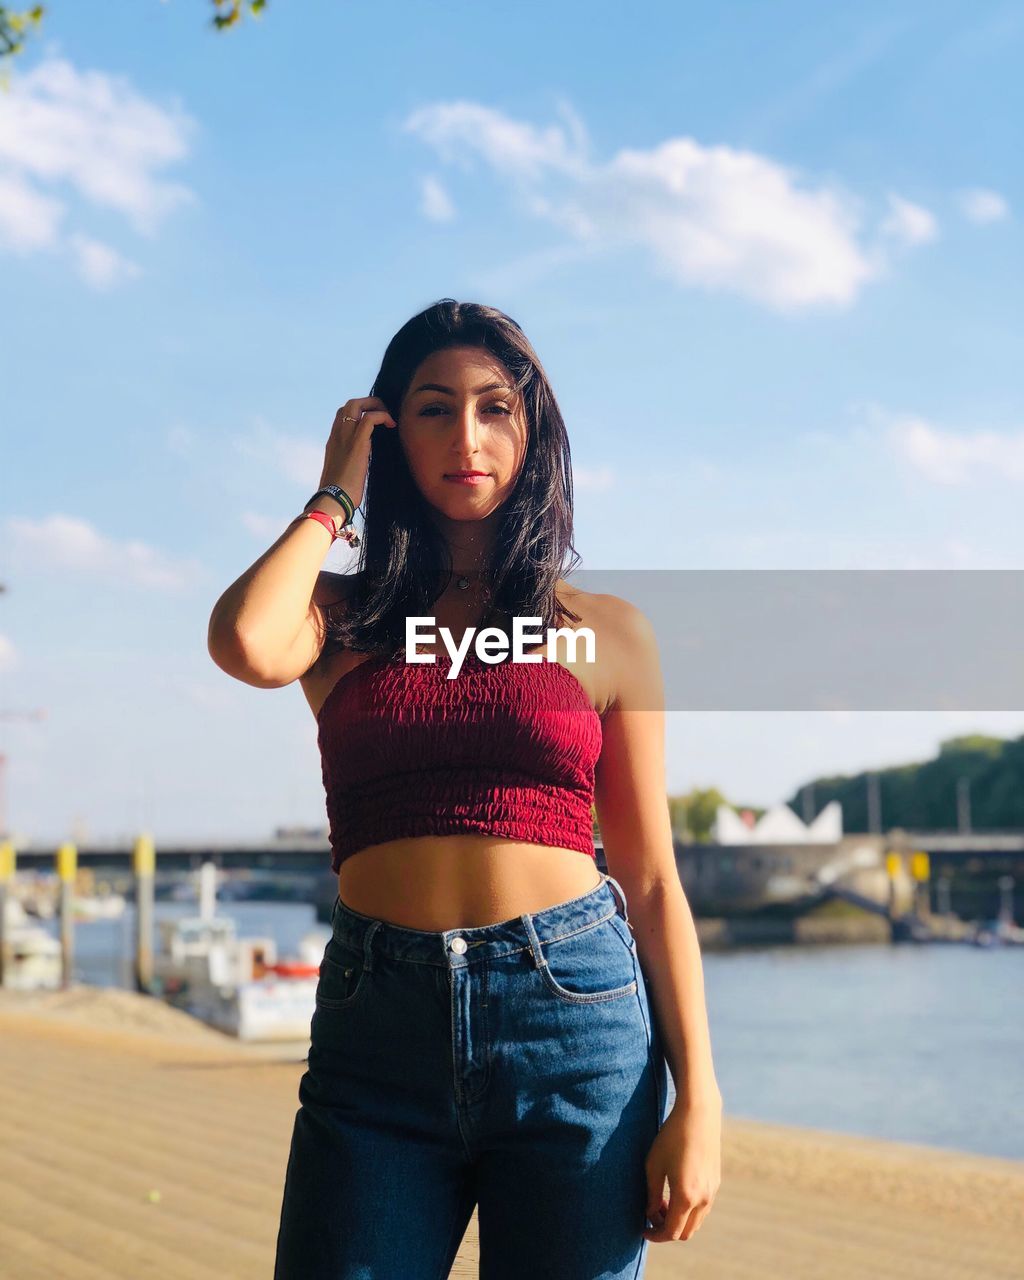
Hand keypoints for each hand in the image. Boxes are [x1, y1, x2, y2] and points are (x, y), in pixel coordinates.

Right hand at [319, 396, 397, 508]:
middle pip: (349, 404)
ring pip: (356, 404)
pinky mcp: (357, 443)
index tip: (374, 422)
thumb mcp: (342, 472)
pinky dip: (382, 416)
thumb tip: (360, 466)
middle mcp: (337, 434)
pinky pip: (370, 418)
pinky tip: (391, 425)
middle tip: (383, 415)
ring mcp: (345, 436)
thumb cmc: (339, 493)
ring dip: (375, 405)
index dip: (359, 412)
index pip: (343, 415)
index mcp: (333, 441)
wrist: (333, 499)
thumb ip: (349, 463)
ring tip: (388, 418)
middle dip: (368, 403)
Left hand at [643, 1092, 721, 1243]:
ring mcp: (712, 1192)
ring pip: (695, 1222)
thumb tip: (650, 1214)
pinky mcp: (715, 1182)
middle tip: (651, 1212)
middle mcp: (703, 1199)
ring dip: (678, 1219)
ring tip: (662, 1200)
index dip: (655, 1235)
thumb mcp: (653, 1165)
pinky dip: (689, 1210)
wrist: (698, 1114)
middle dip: (666, 1229)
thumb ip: (651, 1194)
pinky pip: (702, 1208)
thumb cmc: (671, 1137)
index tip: (643, 1229)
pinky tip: (676, 1191)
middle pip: (685, 1233)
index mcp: (685, 1197)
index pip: (671, 1232)